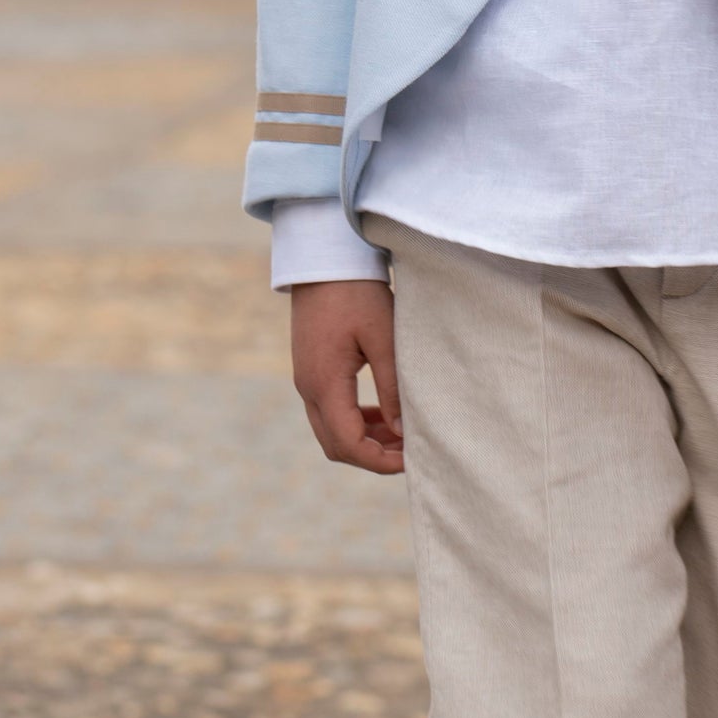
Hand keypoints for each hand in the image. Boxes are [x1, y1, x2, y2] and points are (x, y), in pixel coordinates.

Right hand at [290, 278, 403, 475]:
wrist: (323, 257)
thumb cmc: (356, 291)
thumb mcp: (383, 336)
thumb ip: (392, 387)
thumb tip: (403, 431)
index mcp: (324, 382)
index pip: (348, 444)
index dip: (379, 461)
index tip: (412, 459)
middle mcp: (307, 387)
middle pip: (335, 445)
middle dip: (372, 456)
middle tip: (409, 451)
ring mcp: (305, 379)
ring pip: (330, 430)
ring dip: (363, 439)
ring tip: (401, 434)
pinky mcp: (309, 369)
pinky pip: (328, 411)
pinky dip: (354, 421)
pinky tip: (382, 414)